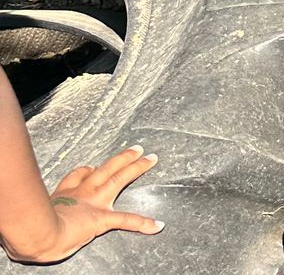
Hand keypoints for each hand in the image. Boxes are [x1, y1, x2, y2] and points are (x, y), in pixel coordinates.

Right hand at [2, 147, 162, 263]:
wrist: (39, 234)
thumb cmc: (33, 227)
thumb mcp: (34, 212)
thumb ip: (38, 210)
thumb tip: (28, 215)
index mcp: (65, 193)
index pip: (80, 173)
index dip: (90, 169)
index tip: (95, 166)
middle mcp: (83, 192)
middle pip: (107, 167)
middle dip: (123, 157)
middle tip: (137, 148)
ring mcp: (95, 202)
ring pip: (120, 178)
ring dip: (137, 168)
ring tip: (152, 158)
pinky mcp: (103, 218)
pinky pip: (127, 220)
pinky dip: (144, 223)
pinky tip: (157, 225)